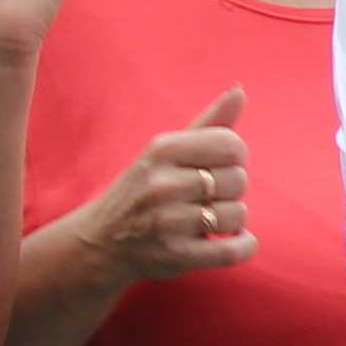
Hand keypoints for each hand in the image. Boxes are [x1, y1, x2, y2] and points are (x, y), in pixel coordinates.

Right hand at [79, 88, 254, 285]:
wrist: (101, 242)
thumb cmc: (145, 189)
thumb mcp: (168, 151)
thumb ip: (209, 122)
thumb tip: (239, 89)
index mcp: (162, 150)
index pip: (233, 145)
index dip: (233, 158)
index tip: (214, 167)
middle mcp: (162, 184)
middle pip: (239, 180)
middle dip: (229, 190)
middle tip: (204, 197)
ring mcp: (168, 222)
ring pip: (239, 215)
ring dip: (231, 220)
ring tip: (204, 219)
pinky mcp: (177, 256)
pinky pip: (236, 250)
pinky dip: (243, 246)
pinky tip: (229, 241)